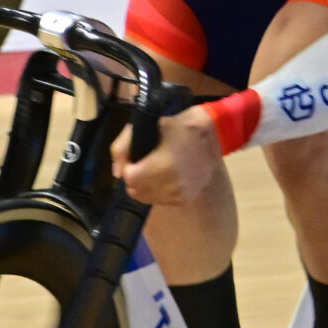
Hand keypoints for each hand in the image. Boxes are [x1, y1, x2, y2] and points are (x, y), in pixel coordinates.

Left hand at [109, 108, 223, 208]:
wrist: (210, 136)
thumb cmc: (176, 127)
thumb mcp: (145, 126)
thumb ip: (122, 147)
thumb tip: (116, 174)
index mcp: (161, 167)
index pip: (129, 178)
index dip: (128, 167)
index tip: (136, 158)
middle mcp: (171, 186)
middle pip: (136, 190)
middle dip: (135, 178)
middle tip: (145, 164)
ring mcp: (180, 195)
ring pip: (147, 198)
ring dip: (145, 186)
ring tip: (155, 170)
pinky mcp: (185, 200)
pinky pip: (160, 201)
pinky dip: (158, 191)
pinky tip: (165, 177)